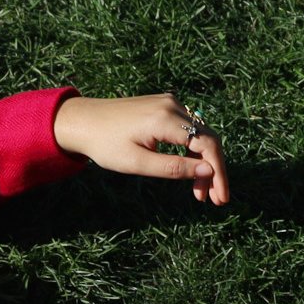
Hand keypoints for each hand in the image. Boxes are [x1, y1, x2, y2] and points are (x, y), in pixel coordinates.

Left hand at [54, 93, 230, 204]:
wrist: (82, 121)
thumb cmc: (105, 144)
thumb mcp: (138, 163)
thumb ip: (174, 168)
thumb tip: (208, 172)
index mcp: (165, 119)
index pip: (207, 145)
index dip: (219, 173)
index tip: (220, 197)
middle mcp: (172, 106)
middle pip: (208, 139)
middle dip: (214, 171)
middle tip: (215, 200)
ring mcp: (169, 103)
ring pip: (200, 135)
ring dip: (204, 163)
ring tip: (200, 193)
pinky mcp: (164, 106)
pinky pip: (188, 129)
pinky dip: (193, 151)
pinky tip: (190, 172)